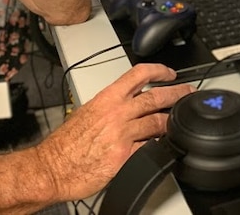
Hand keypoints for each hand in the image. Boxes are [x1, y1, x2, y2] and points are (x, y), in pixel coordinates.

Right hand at [35, 63, 193, 201]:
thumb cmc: (64, 144)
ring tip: (180, 121)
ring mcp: (122, 134)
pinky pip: (150, 147)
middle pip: (156, 97)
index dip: (159, 70)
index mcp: (107, 98)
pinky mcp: (124, 156)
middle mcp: (116, 113)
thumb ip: (110, 107)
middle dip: (177, 93)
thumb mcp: (87, 112)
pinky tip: (165, 145)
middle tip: (187, 93)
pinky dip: (159, 145)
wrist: (52, 167)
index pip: (138, 74)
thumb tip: (127, 105)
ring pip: (158, 122)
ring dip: (172, 121)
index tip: (170, 73)